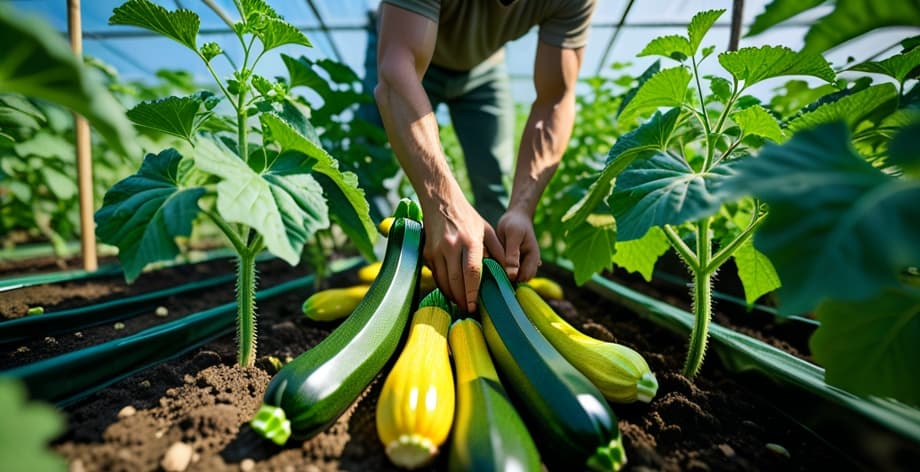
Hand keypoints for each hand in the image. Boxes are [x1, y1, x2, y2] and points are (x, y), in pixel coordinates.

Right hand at [422, 194, 502, 312]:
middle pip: (456, 281)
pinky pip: (436, 275)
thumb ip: (498, 251)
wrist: (440, 200)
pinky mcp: (427, 252)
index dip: (473, 291)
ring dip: (452, 295)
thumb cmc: (467, 216)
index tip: (475, 305)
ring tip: (460, 303)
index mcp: (470, 240)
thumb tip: (508, 271)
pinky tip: (451, 291)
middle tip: (468, 309)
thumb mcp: (487, 229)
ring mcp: (436, 250)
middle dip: (462, 299)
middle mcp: (451, 246)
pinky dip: (443, 286)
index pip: (472, 272)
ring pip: (443, 281)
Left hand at [496, 208, 540, 281]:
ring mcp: (521, 264)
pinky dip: (498, 270)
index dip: (511, 278)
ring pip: (511, 278)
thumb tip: (512, 275)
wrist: (515, 216)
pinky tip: (491, 262)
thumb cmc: (515, 223)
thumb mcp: (513, 236)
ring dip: (501, 274)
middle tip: (492, 268)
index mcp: (533, 258)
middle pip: (518, 281)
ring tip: (491, 263)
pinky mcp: (512, 263)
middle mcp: (528, 264)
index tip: (497, 271)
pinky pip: (505, 272)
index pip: (524, 278)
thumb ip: (512, 254)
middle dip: (506, 278)